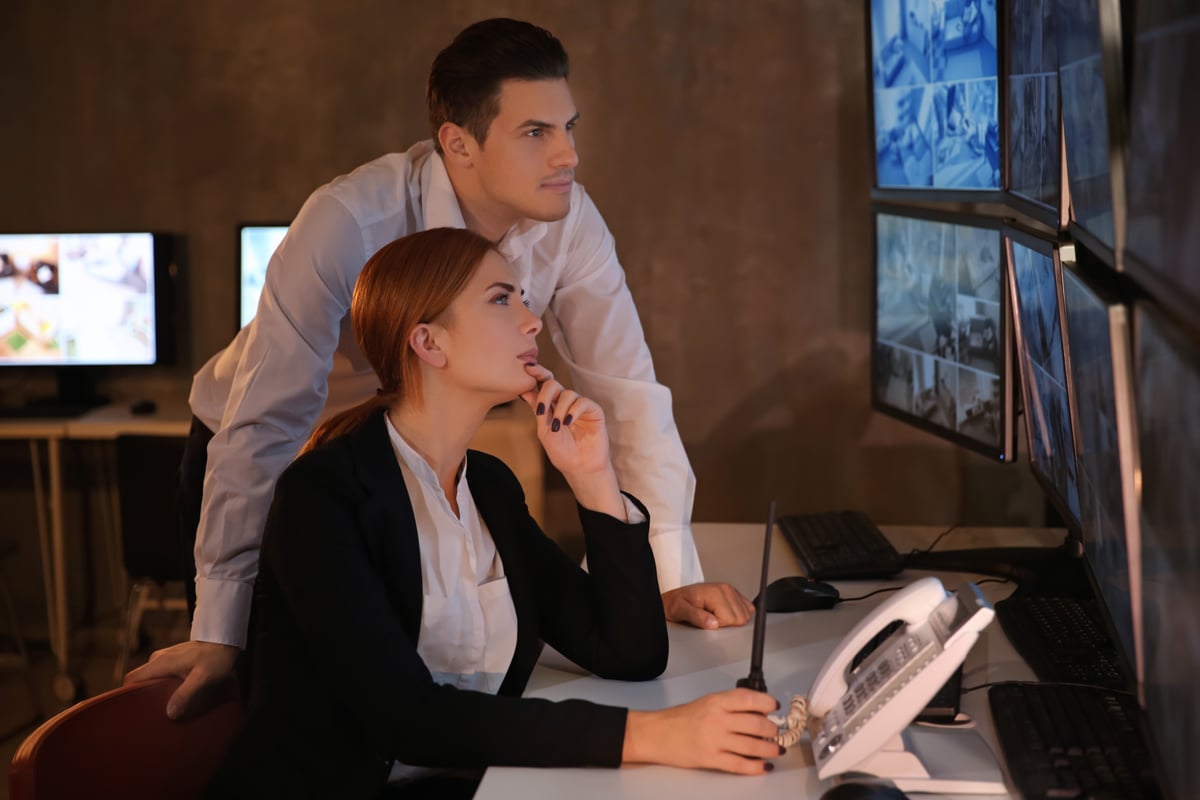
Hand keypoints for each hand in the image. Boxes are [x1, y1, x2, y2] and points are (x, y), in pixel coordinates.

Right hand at [123, 640, 239, 718]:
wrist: (226, 640)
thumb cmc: (216, 658)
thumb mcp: (202, 678)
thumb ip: (185, 694)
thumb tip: (170, 713)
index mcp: (159, 663)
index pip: (131, 679)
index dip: (128, 695)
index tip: (135, 710)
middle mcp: (158, 659)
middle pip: (140, 681)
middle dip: (143, 696)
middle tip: (152, 714)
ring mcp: (165, 658)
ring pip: (152, 678)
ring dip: (156, 691)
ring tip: (165, 708)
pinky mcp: (174, 659)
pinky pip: (161, 675)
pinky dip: (164, 685)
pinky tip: (175, 696)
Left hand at [519, 364, 622, 517]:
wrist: (580, 467)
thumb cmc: (562, 452)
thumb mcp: (544, 431)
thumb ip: (538, 410)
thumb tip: (524, 390)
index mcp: (551, 406)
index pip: (544, 384)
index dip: (537, 373)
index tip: (528, 368)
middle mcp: (565, 403)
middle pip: (554, 384)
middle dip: (546, 393)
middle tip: (542, 409)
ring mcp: (580, 406)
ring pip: (567, 394)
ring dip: (560, 410)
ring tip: (558, 427)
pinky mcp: (594, 411)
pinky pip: (582, 402)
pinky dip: (573, 411)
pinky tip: (568, 423)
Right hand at [623, 688, 779, 773]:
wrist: (657, 734)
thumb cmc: (681, 718)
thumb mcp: (707, 703)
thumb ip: (730, 706)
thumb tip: (758, 714)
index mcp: (716, 702)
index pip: (749, 699)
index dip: (767, 703)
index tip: (775, 707)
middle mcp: (717, 719)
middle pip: (756, 725)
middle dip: (773, 730)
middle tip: (777, 732)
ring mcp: (715, 741)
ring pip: (752, 746)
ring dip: (770, 749)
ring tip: (776, 749)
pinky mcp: (711, 759)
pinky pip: (740, 764)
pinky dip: (756, 767)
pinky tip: (764, 766)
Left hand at [663, 582, 754, 628]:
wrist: (676, 598)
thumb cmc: (678, 603)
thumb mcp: (681, 611)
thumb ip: (697, 617)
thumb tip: (713, 623)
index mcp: (715, 592)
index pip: (732, 619)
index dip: (720, 625)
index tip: (709, 622)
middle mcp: (725, 589)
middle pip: (742, 618)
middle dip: (727, 623)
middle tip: (711, 619)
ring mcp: (731, 591)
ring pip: (747, 615)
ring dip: (733, 620)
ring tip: (716, 615)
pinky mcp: (734, 595)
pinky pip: (748, 609)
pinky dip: (739, 615)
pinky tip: (725, 614)